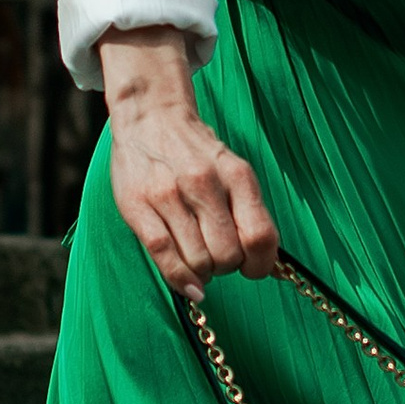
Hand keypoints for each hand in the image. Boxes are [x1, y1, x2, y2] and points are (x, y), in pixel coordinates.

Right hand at [99, 25, 279, 291]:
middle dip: (227, 267)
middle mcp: (205, 183)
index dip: (260, 264)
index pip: (260, 236)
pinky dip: (181, 279)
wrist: (151, 118)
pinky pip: (164, 255)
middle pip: (228, 254)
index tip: (252, 268)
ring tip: (199, 259)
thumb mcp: (233, 172)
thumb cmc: (197, 155)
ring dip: (204, 272)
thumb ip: (249, 213)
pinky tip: (190, 285)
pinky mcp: (139, 206)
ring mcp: (169, 194)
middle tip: (218, 259)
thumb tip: (265, 262)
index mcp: (237, 175)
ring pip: (198, 260)